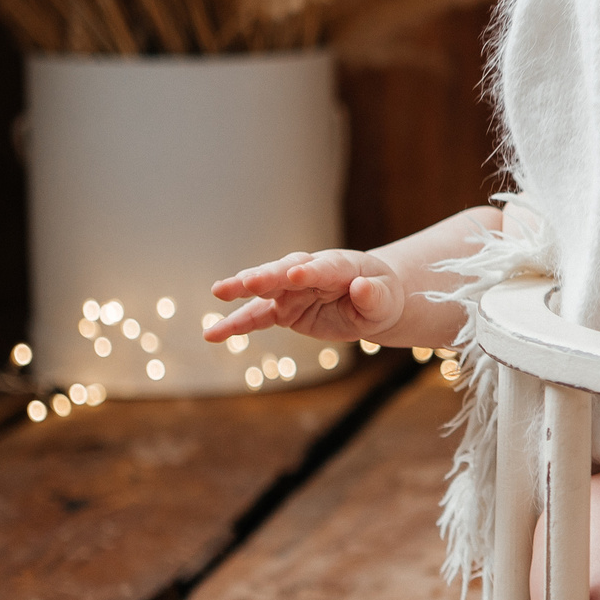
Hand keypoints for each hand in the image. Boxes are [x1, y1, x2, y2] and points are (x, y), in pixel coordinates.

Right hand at [205, 249, 403, 344]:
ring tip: (219, 291)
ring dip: (243, 289)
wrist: (370, 300)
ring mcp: (292, 290)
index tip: (296, 274)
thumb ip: (374, 296)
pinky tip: (214, 333)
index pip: (322, 268)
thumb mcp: (385, 300)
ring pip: (265, 288)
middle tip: (248, 281)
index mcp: (339, 266)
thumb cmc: (381, 297)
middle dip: (268, 276)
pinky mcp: (282, 309)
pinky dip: (237, 324)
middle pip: (285, 271)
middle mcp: (309, 273)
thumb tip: (361, 288)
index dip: (310, 271)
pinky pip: (257, 316)